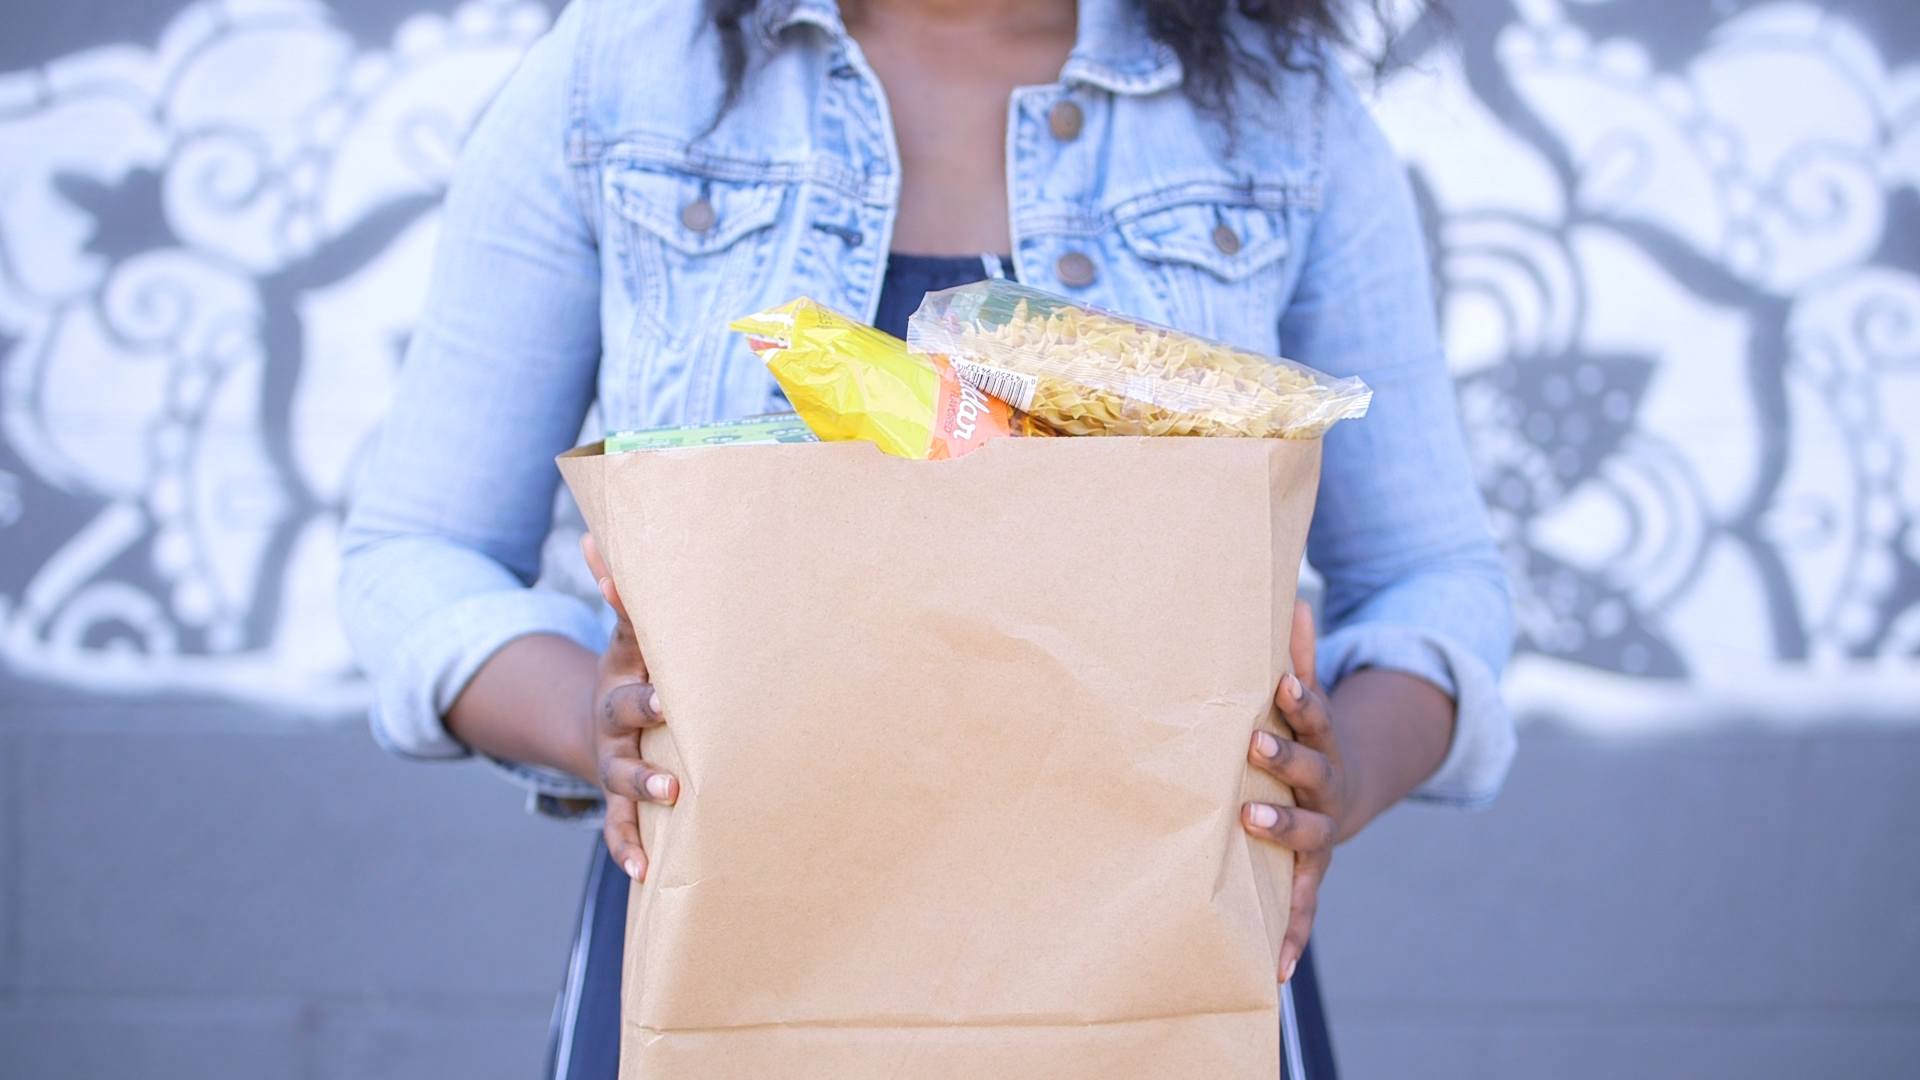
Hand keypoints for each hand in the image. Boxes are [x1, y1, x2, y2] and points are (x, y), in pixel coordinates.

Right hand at [581, 533, 679, 880]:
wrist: (598, 727)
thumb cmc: (633, 676)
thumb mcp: (627, 638)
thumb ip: (622, 595)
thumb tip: (597, 536)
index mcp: (621, 677)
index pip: (629, 659)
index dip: (640, 657)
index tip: (662, 670)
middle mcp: (614, 723)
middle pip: (625, 718)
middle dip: (645, 718)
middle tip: (670, 725)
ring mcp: (614, 763)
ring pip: (624, 778)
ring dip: (643, 788)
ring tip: (671, 794)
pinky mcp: (620, 800)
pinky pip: (619, 827)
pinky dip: (628, 848)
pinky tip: (645, 873)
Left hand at [1241, 599, 1349, 983]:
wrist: (1349, 789)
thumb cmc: (1307, 737)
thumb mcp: (1308, 697)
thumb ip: (1297, 657)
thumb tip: (1293, 598)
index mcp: (1322, 741)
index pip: (1311, 716)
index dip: (1297, 703)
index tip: (1277, 690)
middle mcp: (1326, 788)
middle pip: (1310, 777)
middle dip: (1283, 767)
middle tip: (1251, 758)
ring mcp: (1323, 834)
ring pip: (1306, 841)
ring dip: (1282, 840)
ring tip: (1252, 834)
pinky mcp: (1313, 874)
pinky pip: (1304, 908)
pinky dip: (1293, 937)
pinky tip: (1276, 970)